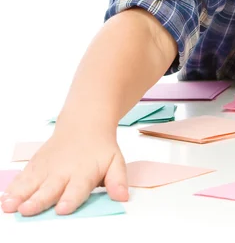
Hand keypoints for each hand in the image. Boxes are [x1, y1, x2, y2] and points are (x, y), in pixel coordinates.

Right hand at [1, 127, 128, 216]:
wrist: (85, 124)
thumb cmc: (100, 149)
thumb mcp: (115, 161)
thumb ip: (118, 180)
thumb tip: (123, 196)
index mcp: (84, 173)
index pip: (77, 189)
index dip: (70, 199)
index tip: (62, 208)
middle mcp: (63, 172)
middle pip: (50, 188)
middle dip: (38, 200)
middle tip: (27, 209)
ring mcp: (47, 167)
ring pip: (32, 182)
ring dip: (19, 194)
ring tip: (9, 206)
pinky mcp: (36, 164)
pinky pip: (23, 176)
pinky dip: (13, 186)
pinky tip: (5, 198)